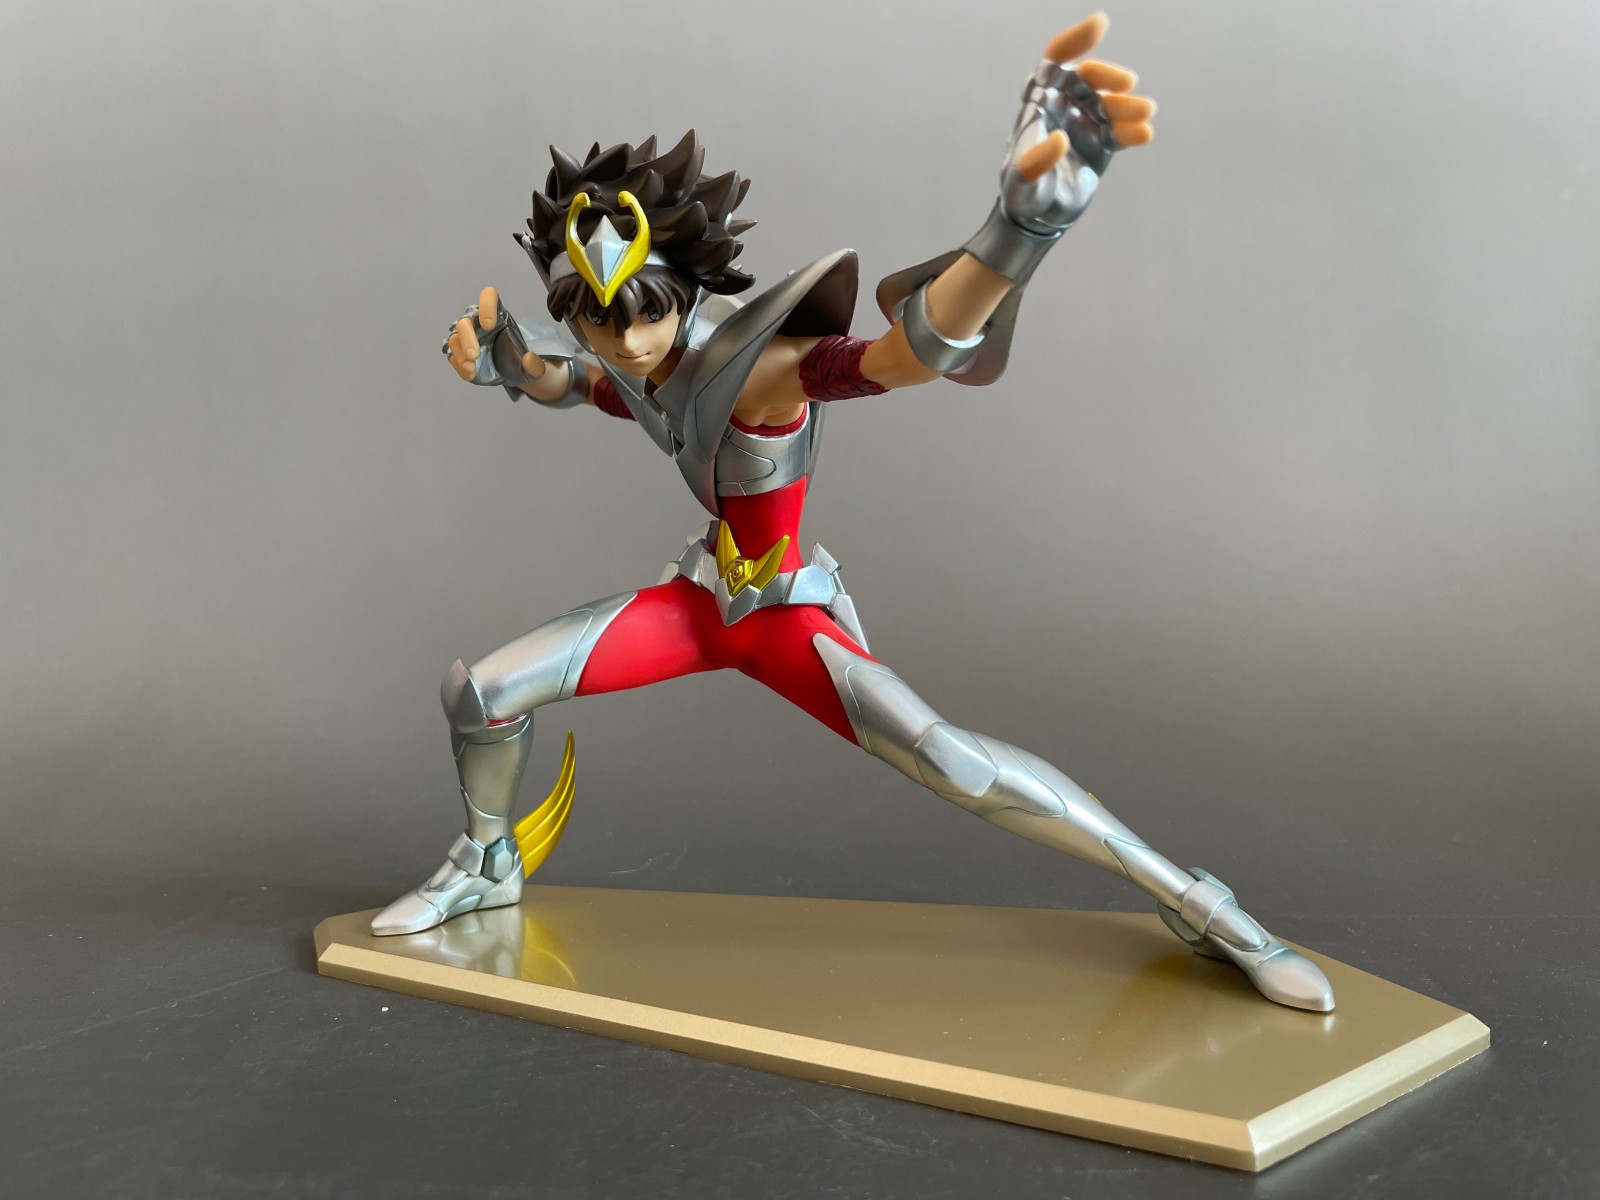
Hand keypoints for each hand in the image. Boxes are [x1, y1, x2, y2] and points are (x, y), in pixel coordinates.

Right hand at [442, 286, 550, 389]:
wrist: (511, 373)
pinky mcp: (459, 353)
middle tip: (474, 355)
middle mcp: (478, 323)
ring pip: (455, 338)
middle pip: (465, 321)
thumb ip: (535, 364)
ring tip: (472, 368)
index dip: (486, 306)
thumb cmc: (521, 361)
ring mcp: (466, 338)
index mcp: (498, 315)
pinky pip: (452, 355)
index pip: (488, 297)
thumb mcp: (533, 366)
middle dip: (467, 338)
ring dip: (460, 354)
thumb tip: (529, 359)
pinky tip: (470, 373)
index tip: (489, 325)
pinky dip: (459, 365)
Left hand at [1000, 13, 1156, 233]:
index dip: (1075, 41)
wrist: (1038, 219)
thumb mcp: (1023, 182)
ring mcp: (1085, 122)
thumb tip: (1060, 138)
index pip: (1055, 62)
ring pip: (1109, 103)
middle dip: (1108, 76)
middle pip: (1088, 78)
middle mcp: (1063, 105)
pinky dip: (1133, 130)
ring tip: (1146, 113)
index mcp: (1039, 103)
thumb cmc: (1023, 195)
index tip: (1101, 23)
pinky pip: (1120, 130)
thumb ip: (1035, 162)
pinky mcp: (1101, 143)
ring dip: (1127, 105)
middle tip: (1128, 83)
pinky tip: (1144, 134)